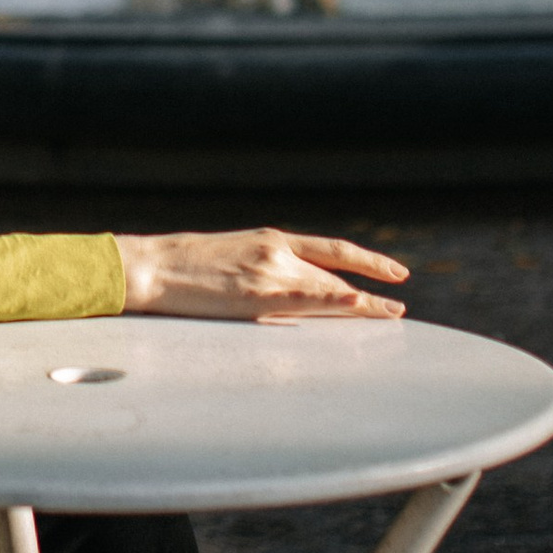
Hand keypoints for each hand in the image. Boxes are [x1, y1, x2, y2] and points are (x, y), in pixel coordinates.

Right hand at [113, 229, 408, 321]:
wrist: (153, 265)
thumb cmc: (184, 265)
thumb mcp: (233, 255)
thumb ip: (264, 267)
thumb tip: (288, 290)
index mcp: (271, 239)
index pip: (332, 249)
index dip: (366, 260)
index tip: (394, 272)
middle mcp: (277, 252)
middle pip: (335, 272)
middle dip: (371, 287)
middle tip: (400, 302)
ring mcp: (268, 272)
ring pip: (326, 290)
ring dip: (362, 304)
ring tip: (392, 314)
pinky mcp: (255, 295)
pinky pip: (304, 300)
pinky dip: (334, 300)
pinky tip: (357, 303)